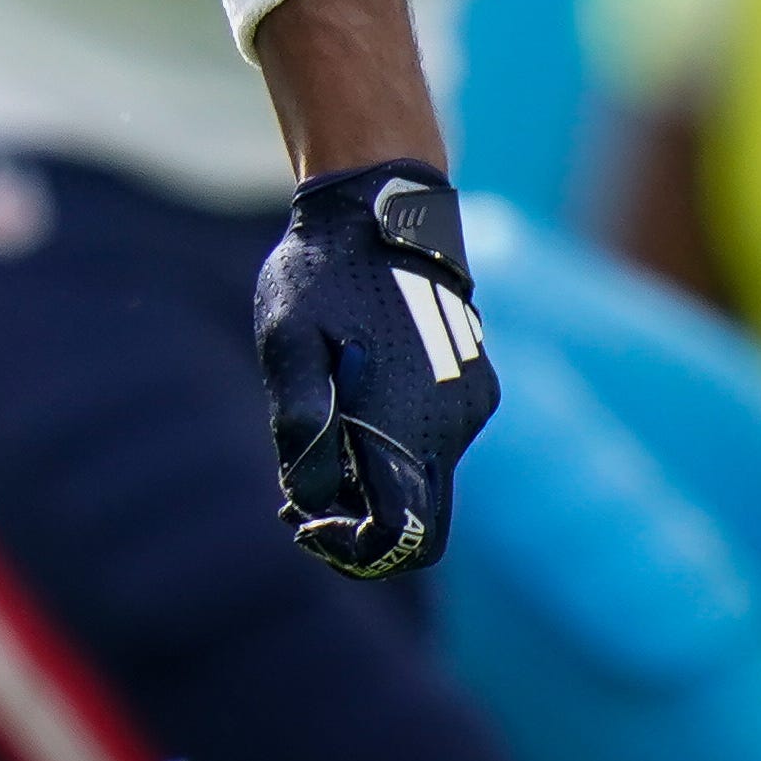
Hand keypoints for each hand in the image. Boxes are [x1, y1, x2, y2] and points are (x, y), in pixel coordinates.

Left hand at [255, 160, 496, 577]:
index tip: (302, 522)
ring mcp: (469, 408)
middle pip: (421, 524)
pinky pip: (434, 448)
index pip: (402, 535)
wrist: (381, 210)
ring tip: (312, 451)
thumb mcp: (288, 341)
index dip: (352, 550)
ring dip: (373, 488)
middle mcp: (452, 425)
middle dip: (360, 529)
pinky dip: (393, 454)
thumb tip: (309, 499)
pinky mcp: (472, 391)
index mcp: (408, 418)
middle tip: (299, 507)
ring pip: (425, 486)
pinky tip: (348, 417)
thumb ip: (300, 420)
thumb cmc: (322, 273)